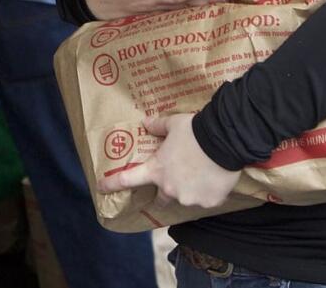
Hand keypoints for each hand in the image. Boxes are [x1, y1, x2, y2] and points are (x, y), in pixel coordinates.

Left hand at [97, 113, 239, 208]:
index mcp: (157, 170)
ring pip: (187, 197)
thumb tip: (146, 122)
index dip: (112, 184)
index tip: (101, 188)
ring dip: (191, 189)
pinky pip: (207, 199)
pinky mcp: (209, 202)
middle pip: (161, 199)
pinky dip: (209, 191)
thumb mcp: (173, 124)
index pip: (127, 179)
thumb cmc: (195, 132)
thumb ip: (158, 126)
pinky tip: (216, 178)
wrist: (224, 141)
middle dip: (164, 193)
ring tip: (203, 173)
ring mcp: (189, 198)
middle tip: (173, 182)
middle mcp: (170, 189)